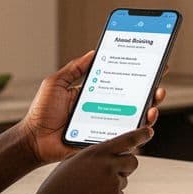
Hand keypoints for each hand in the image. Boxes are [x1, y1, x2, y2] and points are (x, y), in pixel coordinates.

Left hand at [20, 51, 165, 164]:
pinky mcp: (105, 142)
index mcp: (95, 94)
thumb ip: (74, 69)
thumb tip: (93, 52)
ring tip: (154, 104)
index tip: (154, 61)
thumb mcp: (56, 83)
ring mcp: (107, 126)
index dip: (138, 73)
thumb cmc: (41, 112)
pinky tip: (144, 122)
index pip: (122, 82)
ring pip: (136, 120)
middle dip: (152, 91)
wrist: (33, 139)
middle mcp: (105, 109)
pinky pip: (126, 138)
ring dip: (150, 111)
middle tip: (159, 84)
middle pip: (135, 101)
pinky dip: (138, 131)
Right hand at [20, 126, 151, 193]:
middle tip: (113, 170)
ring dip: (113, 183)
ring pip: (124, 180)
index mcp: (96, 152)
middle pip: (132, 161)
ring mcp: (112, 183)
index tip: (149, 131)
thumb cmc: (57, 186)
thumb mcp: (72, 162)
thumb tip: (105, 157)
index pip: (127, 139)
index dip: (141, 134)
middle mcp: (107, 165)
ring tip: (91, 189)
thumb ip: (92, 157)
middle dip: (126, 165)